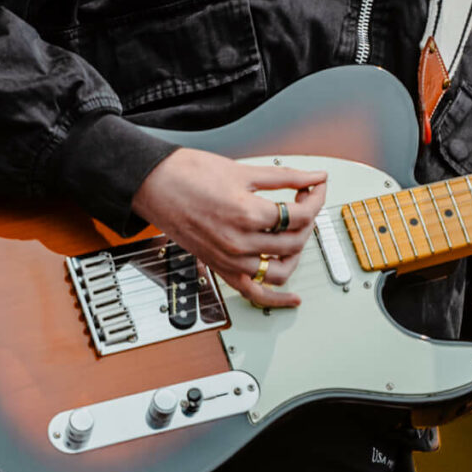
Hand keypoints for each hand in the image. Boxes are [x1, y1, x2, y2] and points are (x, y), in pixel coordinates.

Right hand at [131, 148, 328, 308]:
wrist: (155, 185)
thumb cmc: (189, 175)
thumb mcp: (243, 170)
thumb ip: (285, 177)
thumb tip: (314, 177)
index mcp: (247, 214)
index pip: (300, 215)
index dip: (315, 199)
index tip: (316, 187)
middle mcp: (240, 243)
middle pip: (294, 241)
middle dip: (307, 219)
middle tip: (304, 201)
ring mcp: (230, 260)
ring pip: (281, 270)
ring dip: (296, 252)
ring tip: (294, 232)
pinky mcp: (220, 268)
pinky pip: (254, 295)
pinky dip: (276, 301)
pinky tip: (293, 298)